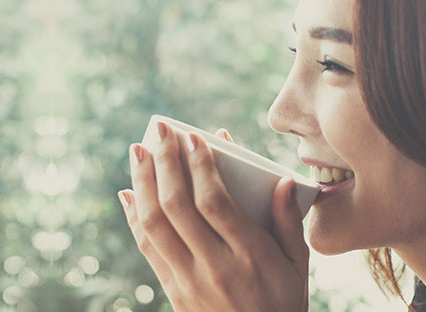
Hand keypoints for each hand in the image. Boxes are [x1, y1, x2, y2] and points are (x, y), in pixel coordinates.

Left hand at [119, 124, 309, 311]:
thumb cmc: (283, 304)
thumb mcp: (298, 266)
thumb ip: (287, 223)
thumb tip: (283, 180)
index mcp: (250, 257)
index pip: (215, 203)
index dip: (199, 166)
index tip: (193, 137)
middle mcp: (215, 267)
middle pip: (177, 207)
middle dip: (164, 162)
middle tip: (160, 130)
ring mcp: (188, 281)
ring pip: (154, 224)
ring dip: (142, 183)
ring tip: (138, 151)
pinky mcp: (172, 291)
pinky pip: (146, 247)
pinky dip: (133, 216)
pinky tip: (128, 191)